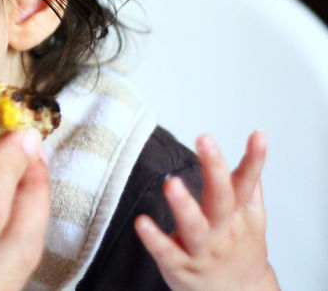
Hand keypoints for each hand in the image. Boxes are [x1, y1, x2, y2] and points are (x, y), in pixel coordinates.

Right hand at [0, 129, 49, 290]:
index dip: (6, 167)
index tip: (19, 132)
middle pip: (18, 247)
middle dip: (32, 190)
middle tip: (30, 148)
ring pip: (21, 273)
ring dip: (27, 219)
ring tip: (21, 175)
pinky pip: (3, 290)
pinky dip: (10, 250)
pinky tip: (2, 218)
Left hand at [135, 131, 279, 290]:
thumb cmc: (239, 251)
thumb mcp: (251, 220)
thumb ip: (249, 185)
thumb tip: (257, 145)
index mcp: (239, 215)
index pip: (247, 182)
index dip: (254, 159)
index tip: (257, 133)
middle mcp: (223, 230)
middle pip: (221, 198)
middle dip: (214, 168)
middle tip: (205, 140)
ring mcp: (202, 250)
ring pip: (195, 227)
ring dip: (184, 205)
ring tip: (172, 183)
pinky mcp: (180, 266)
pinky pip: (166, 252)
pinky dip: (154, 238)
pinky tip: (141, 222)